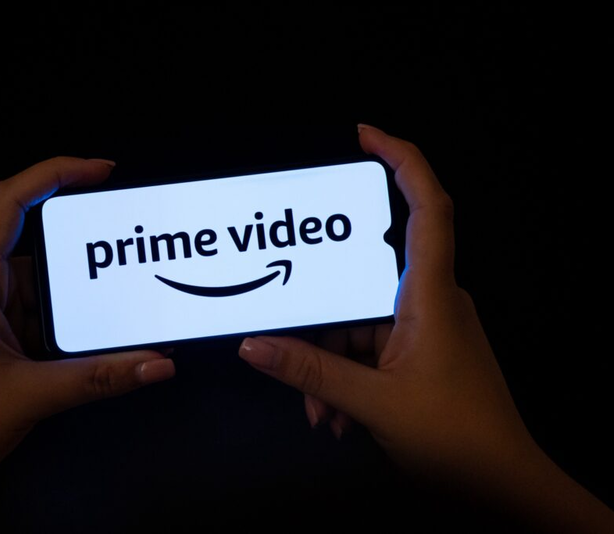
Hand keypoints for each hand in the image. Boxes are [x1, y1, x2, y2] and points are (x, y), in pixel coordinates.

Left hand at [0, 157, 175, 532]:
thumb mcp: (32, 395)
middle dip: (80, 256)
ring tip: (117, 303)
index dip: (55, 174)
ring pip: (34, 287)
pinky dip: (59, 325)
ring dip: (72, 298)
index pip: (9, 202)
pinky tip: (90, 340)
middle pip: (32, 246)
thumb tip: (159, 363)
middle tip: (126, 254)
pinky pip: (28, 315)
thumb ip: (100, 377)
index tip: (101, 171)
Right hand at [238, 126, 613, 532]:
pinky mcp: (422, 352)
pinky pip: (372, 348)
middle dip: (325, 322)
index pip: (428, 207)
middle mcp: (430, 300)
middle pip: (364, 282)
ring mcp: (427, 328)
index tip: (365, 135)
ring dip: (333, 365)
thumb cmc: (454, 435)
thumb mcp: (373, 402)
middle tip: (294, 351)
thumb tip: (254, 346)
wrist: (503, 483)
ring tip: (319, 412)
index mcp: (430, 294)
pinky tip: (335, 416)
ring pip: (362, 324)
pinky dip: (349, 376)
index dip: (401, 160)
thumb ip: (311, 371)